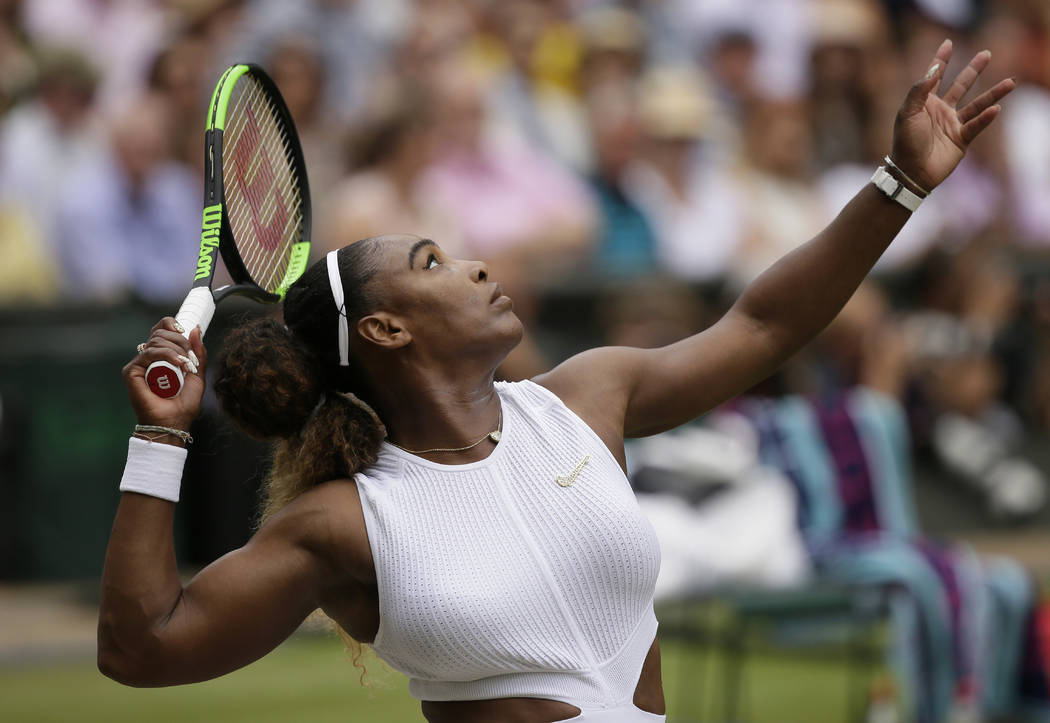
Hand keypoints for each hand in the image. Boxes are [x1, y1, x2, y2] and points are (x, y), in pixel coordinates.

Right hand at [123, 317, 206, 431]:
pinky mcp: (131, 371)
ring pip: (156, 341)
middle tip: (191, 359)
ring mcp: (139, 364)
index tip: (185, 332)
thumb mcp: (197, 375)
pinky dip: (167, 355)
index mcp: (161, 356)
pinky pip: (149, 353)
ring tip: (187, 365)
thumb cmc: (184, 403)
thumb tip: (196, 329)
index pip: (161, 329)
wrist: (173, 422)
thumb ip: (198, 353)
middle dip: (181, 341)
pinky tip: (178, 364)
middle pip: (160, 332)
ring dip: (177, 349)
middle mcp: (148, 357)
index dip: (172, 325)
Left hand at [891, 39, 1015, 190]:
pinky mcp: (962, 139)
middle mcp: (941, 110)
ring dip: (993, 94)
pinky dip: (986, 118)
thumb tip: (935, 67)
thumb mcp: (907, 112)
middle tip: (986, 53)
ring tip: (1011, 82)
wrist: (911, 171)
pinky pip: (977, 125)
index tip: (948, 44)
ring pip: (977, 105)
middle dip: (973, 70)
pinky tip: (996, 109)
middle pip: (961, 85)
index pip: (935, 77)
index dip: (941, 60)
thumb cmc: (905, 142)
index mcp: (925, 103)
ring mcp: (952, 124)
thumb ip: (919, 90)